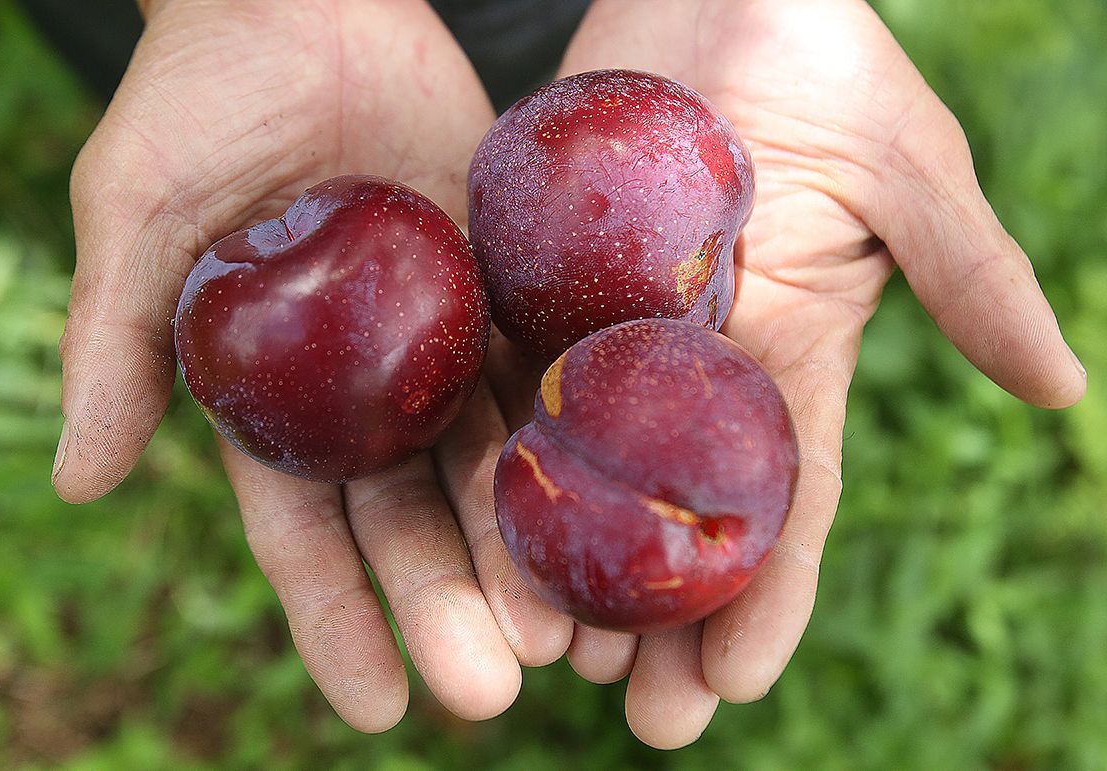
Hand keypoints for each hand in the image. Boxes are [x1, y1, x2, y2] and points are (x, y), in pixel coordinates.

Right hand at [53, 0, 571, 730]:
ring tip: (564, 634)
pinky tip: (610, 504)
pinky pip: (544, 366)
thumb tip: (80, 480)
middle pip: (410, 518)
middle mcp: (366, 388)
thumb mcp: (134, 216)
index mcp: (276, 399)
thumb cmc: (194, 101)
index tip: (378, 707)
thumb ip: (113, 344)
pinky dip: (573, 437)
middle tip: (493, 692)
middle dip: (447, 604)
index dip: (337, 619)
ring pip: (488, 463)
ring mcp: (441, 340)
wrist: (297, 3)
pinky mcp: (503, 283)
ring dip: (523, 547)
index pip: (304, 534)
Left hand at [547, 0, 1086, 747]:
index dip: (763, 594)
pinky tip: (473, 533)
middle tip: (635, 711)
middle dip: (660, 616)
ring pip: (583, 470)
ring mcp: (606, 329)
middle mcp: (693, 362)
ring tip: (544, 656)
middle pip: (673, 511)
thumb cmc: (822, 60)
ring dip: (566, 565)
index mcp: (789, 350)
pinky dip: (491, 458)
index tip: (736, 686)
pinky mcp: (530, 283)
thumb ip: (965, 276)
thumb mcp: (908, 168)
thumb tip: (1060, 389)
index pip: (781, 496)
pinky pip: (504, 380)